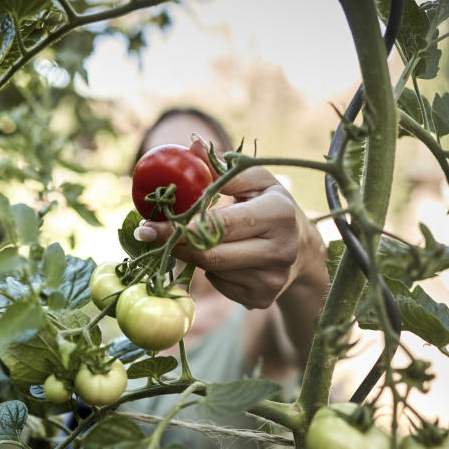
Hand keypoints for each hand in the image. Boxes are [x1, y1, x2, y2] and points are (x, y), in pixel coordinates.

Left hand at [133, 140, 328, 309]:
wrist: (301, 247)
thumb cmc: (269, 204)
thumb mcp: (254, 179)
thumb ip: (222, 168)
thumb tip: (191, 148)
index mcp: (278, 214)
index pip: (219, 224)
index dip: (179, 226)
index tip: (147, 225)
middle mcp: (280, 250)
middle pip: (210, 254)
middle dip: (175, 243)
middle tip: (148, 235)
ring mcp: (272, 279)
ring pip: (212, 271)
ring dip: (195, 254)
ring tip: (197, 238)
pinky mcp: (263, 299)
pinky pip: (220, 286)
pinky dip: (211, 271)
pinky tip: (223, 257)